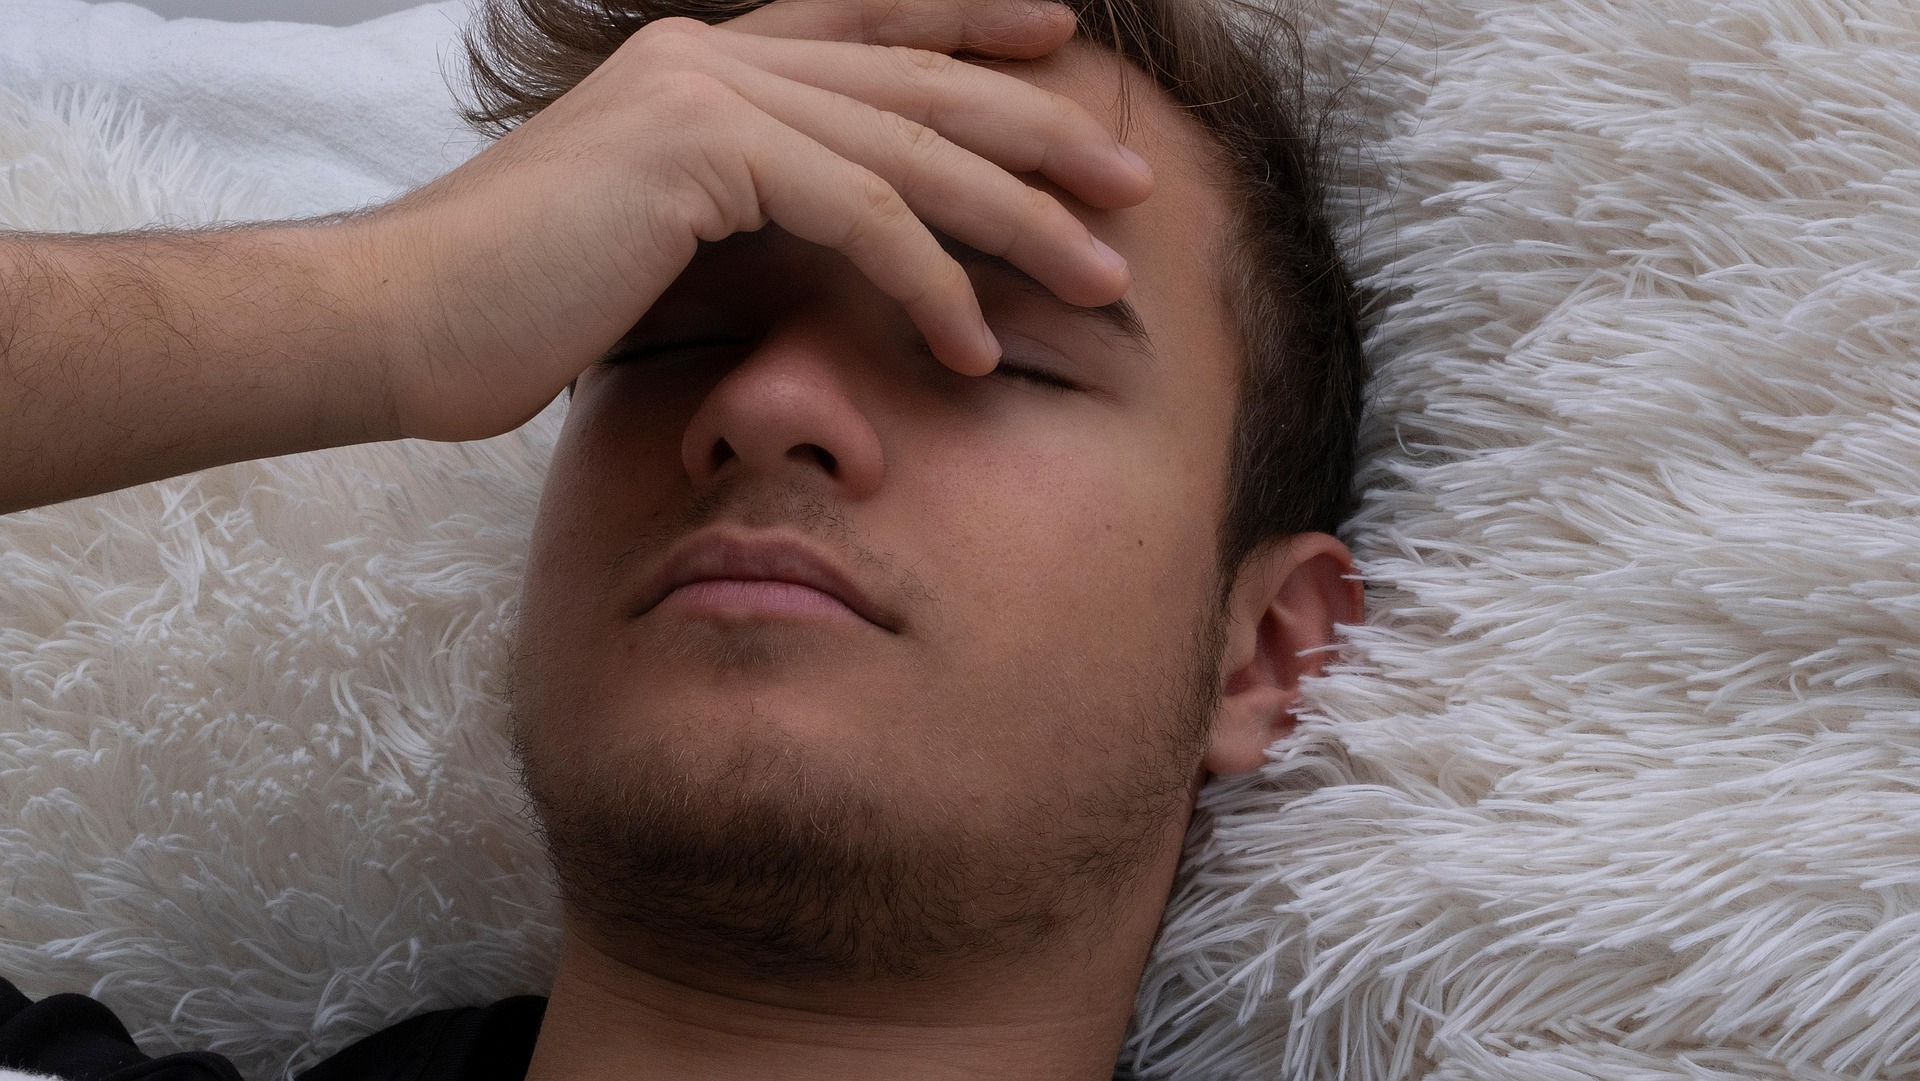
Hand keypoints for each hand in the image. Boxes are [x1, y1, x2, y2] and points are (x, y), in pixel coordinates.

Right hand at [337, 0, 1154, 443]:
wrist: (398, 320)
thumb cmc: (516, 306)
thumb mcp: (653, 241)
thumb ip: (744, 216)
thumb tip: (829, 251)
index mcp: (702, 66)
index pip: (867, 27)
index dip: (970, 22)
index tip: (1061, 40)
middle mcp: (712, 57)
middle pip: (917, 80)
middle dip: (1038, 132)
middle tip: (1132, 181)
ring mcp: (706, 90)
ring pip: (910, 147)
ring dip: (1020, 218)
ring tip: (1103, 279)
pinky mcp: (701, 152)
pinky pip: (860, 212)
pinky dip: (931, 282)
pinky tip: (977, 345)